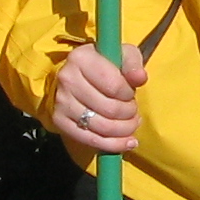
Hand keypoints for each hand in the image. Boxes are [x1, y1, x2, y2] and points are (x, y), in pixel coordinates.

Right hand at [48, 41, 146, 159]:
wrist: (74, 77)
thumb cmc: (103, 64)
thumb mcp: (121, 55)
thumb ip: (132, 64)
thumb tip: (140, 77)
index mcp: (81, 58)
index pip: (114, 86)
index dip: (128, 94)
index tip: (130, 93)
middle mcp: (67, 80)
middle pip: (109, 109)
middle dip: (129, 114)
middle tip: (133, 111)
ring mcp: (61, 102)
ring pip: (102, 127)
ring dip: (124, 130)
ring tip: (131, 124)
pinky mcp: (59, 121)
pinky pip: (91, 140)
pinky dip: (113, 145)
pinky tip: (127, 142)